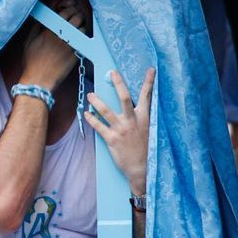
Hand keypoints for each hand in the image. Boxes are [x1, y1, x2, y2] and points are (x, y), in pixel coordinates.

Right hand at [21, 2, 82, 90]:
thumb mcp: (29, 41)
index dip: (69, 9)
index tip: (69, 10)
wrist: (40, 80)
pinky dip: (83, 36)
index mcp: (49, 30)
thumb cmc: (32, 62)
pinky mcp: (76, 53)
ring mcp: (70, 44)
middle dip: (78, 14)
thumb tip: (42, 17)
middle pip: (76, 17)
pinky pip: (84, 40)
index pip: (64, 12)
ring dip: (82, 24)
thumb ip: (36, 27)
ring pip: (83, 27)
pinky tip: (79, 37)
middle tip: (77, 15)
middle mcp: (61, 35)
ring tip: (79, 26)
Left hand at [85, 68, 155, 196]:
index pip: (147, 96)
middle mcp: (132, 121)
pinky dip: (91, 119)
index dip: (149, 82)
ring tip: (90, 95)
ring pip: (106, 111)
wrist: (142, 168)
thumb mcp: (148, 131)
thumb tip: (135, 108)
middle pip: (124, 97)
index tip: (150, 70)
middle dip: (118, 83)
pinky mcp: (112, 139)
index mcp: (144, 118)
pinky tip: (86, 114)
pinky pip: (98, 126)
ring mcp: (121, 129)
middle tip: (113, 73)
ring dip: (96, 101)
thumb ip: (142, 118)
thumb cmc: (146, 149)